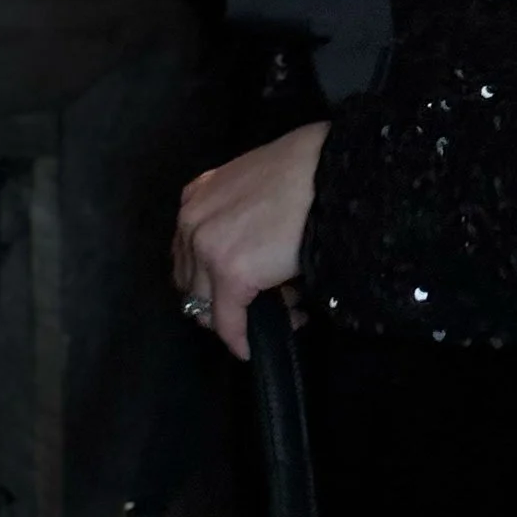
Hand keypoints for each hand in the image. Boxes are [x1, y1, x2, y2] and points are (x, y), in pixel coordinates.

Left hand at [174, 121, 327, 359]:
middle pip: (192, 282)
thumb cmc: (303, 170)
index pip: (189, 254)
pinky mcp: (231, 274)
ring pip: (208, 305)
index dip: (211, 278)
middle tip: (262, 302)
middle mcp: (192, 222)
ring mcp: (207, 248)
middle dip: (222, 300)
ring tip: (281, 310)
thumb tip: (254, 250)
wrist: (327, 172)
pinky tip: (252, 346)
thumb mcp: (253, 182)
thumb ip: (237, 213)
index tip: (238, 289)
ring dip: (239, 315)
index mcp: (195, 197)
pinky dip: (239, 338)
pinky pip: (228, 321)